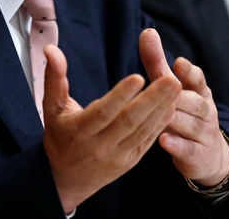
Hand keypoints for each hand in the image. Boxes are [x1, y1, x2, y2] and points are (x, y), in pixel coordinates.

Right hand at [42, 44, 180, 211]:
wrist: (65, 179)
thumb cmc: (59, 136)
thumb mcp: (51, 108)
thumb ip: (54, 78)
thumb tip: (52, 49)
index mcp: (78, 131)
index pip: (102, 112)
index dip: (120, 95)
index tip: (139, 76)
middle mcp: (99, 146)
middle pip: (129, 121)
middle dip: (152, 99)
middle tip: (171, 79)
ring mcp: (117, 156)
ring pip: (142, 131)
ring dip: (162, 109)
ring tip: (177, 87)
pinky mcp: (130, 161)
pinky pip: (147, 141)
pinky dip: (161, 124)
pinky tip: (172, 106)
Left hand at [139, 28, 228, 186]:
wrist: (207, 153)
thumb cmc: (183, 111)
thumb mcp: (173, 88)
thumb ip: (158, 62)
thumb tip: (147, 31)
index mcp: (199, 91)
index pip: (198, 79)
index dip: (190, 72)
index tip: (179, 63)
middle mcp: (204, 110)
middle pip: (196, 102)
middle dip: (181, 96)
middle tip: (166, 90)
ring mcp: (204, 133)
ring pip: (193, 124)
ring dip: (178, 119)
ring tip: (162, 115)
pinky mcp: (198, 154)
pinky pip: (189, 149)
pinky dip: (177, 145)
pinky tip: (163, 141)